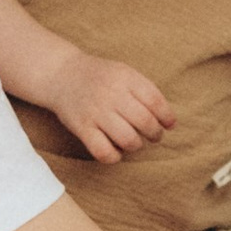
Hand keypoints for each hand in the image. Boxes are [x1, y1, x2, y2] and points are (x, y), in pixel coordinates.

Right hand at [48, 48, 174, 164]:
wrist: (61, 74)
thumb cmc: (100, 77)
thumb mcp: (124, 73)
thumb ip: (145, 92)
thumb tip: (170, 122)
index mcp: (125, 77)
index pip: (155, 101)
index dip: (166, 117)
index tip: (168, 125)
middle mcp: (111, 94)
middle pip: (145, 122)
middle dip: (155, 134)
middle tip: (153, 136)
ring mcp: (95, 111)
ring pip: (128, 140)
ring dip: (136, 146)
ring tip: (134, 142)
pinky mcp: (82, 127)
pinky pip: (104, 152)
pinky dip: (114, 157)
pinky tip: (116, 151)